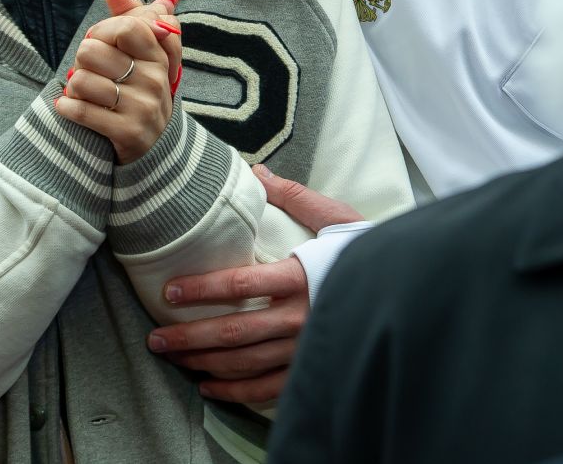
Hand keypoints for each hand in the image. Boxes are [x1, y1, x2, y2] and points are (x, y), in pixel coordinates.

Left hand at [55, 0, 181, 163]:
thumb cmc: (141, 90)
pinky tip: (69, 106)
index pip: (125, 27)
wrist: (154, 145)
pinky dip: (67, 107)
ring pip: (82, 81)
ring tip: (82, 92)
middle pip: (93, 51)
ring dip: (73, 87)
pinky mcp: (128, 132)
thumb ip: (132, 16)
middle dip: (82, 61)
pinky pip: (81, 110)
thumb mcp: (144, 53)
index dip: (101, 31)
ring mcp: (143, 107)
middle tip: (90, 72)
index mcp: (159, 55)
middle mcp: (155, 80)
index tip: (99, 42)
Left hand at [145, 165, 357, 402]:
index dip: (203, 289)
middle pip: (235, 332)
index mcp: (302, 276)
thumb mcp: (336, 217)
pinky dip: (235, 390)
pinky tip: (208, 385)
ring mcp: (306, 348)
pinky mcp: (311, 368)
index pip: (243, 284)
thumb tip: (256, 172)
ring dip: (203, 363)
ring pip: (245, 363)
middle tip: (156, 337)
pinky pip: (268, 388)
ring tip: (172, 357)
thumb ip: (294, 196)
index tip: (171, 290)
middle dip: (189, 337)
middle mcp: (301, 317)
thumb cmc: (366, 250)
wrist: (405, 289)